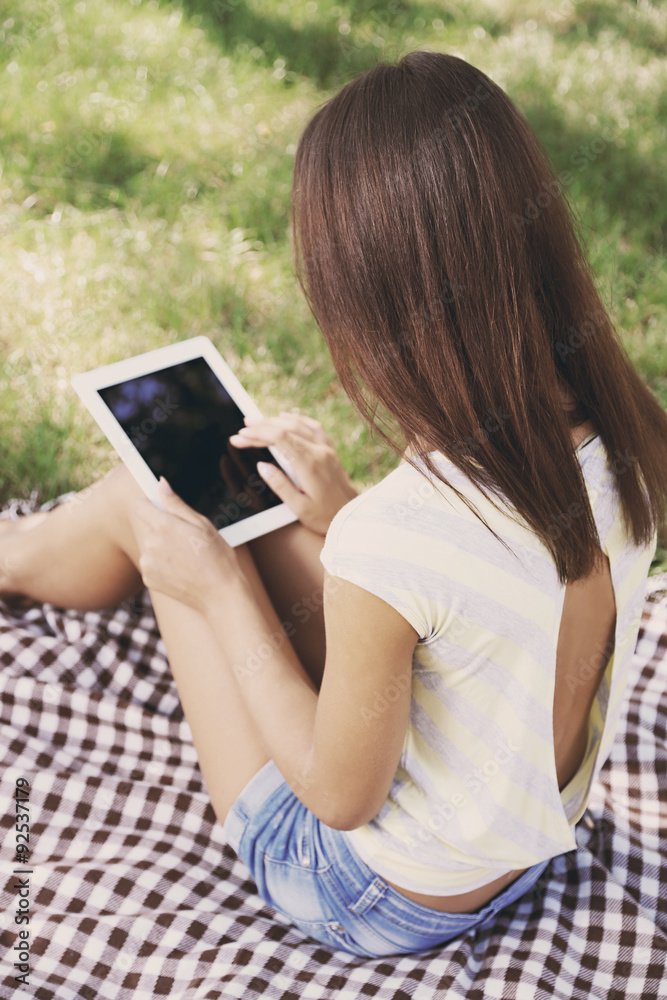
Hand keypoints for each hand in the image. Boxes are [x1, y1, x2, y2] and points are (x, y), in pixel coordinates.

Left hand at [129, 478, 242, 613]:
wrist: (220, 595)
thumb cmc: (218, 558)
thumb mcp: (203, 525)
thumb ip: (177, 504)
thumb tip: (161, 484)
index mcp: (164, 526)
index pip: (140, 505)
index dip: (151, 505)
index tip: (163, 510)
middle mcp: (150, 544)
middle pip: (149, 527)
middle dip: (164, 530)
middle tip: (189, 541)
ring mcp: (148, 563)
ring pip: (151, 546)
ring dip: (163, 548)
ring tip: (187, 558)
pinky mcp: (149, 579)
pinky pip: (151, 564)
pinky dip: (163, 565)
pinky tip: (181, 570)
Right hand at [228, 412, 358, 535]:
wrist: (353, 517)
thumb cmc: (325, 517)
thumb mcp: (299, 507)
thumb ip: (280, 485)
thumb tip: (262, 465)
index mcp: (309, 465)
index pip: (278, 439)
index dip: (257, 434)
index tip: (239, 436)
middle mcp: (319, 452)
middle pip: (285, 429)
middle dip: (261, 427)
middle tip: (242, 429)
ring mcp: (326, 449)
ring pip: (299, 425)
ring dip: (276, 420)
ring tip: (256, 421)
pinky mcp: (330, 452)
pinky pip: (314, 428)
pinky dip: (298, 420)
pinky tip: (286, 417)